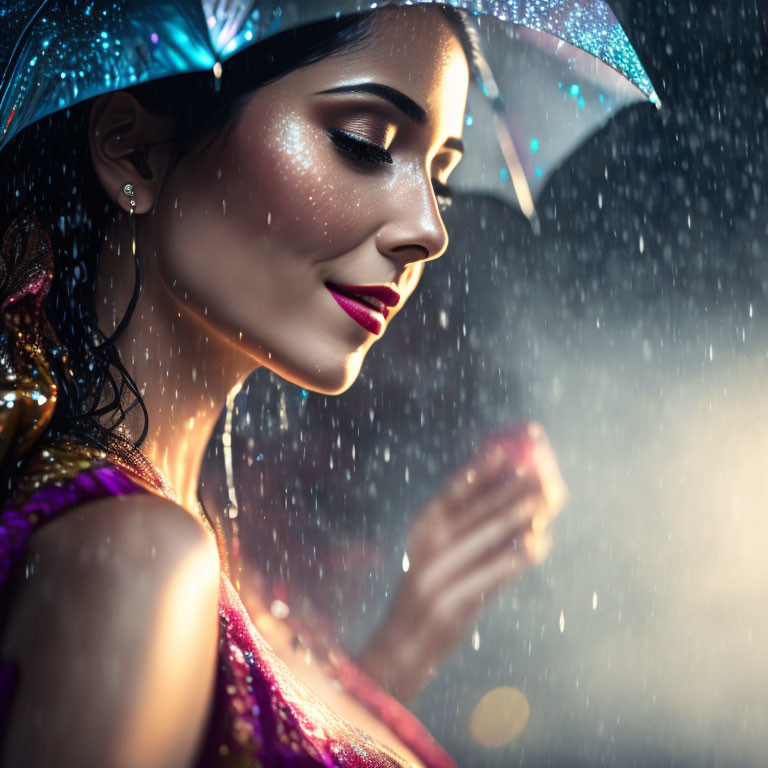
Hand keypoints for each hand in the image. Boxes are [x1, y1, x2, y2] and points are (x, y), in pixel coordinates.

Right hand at [356, 423, 566, 703]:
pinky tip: (540, 544)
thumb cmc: (430, 591)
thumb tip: (512, 496)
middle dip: (513, 490)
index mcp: (423, 529)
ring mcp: (438, 576)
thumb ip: (468, 527)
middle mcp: (428, 547)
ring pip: (488, 537)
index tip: (507, 451)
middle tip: (542, 475)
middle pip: (477, 510)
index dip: (480, 468)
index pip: (453, 491)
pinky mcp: (453, 603)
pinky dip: (519, 557)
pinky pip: (494, 574)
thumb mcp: (436, 552)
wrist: (403, 646)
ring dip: (522, 516)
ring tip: (547, 501)